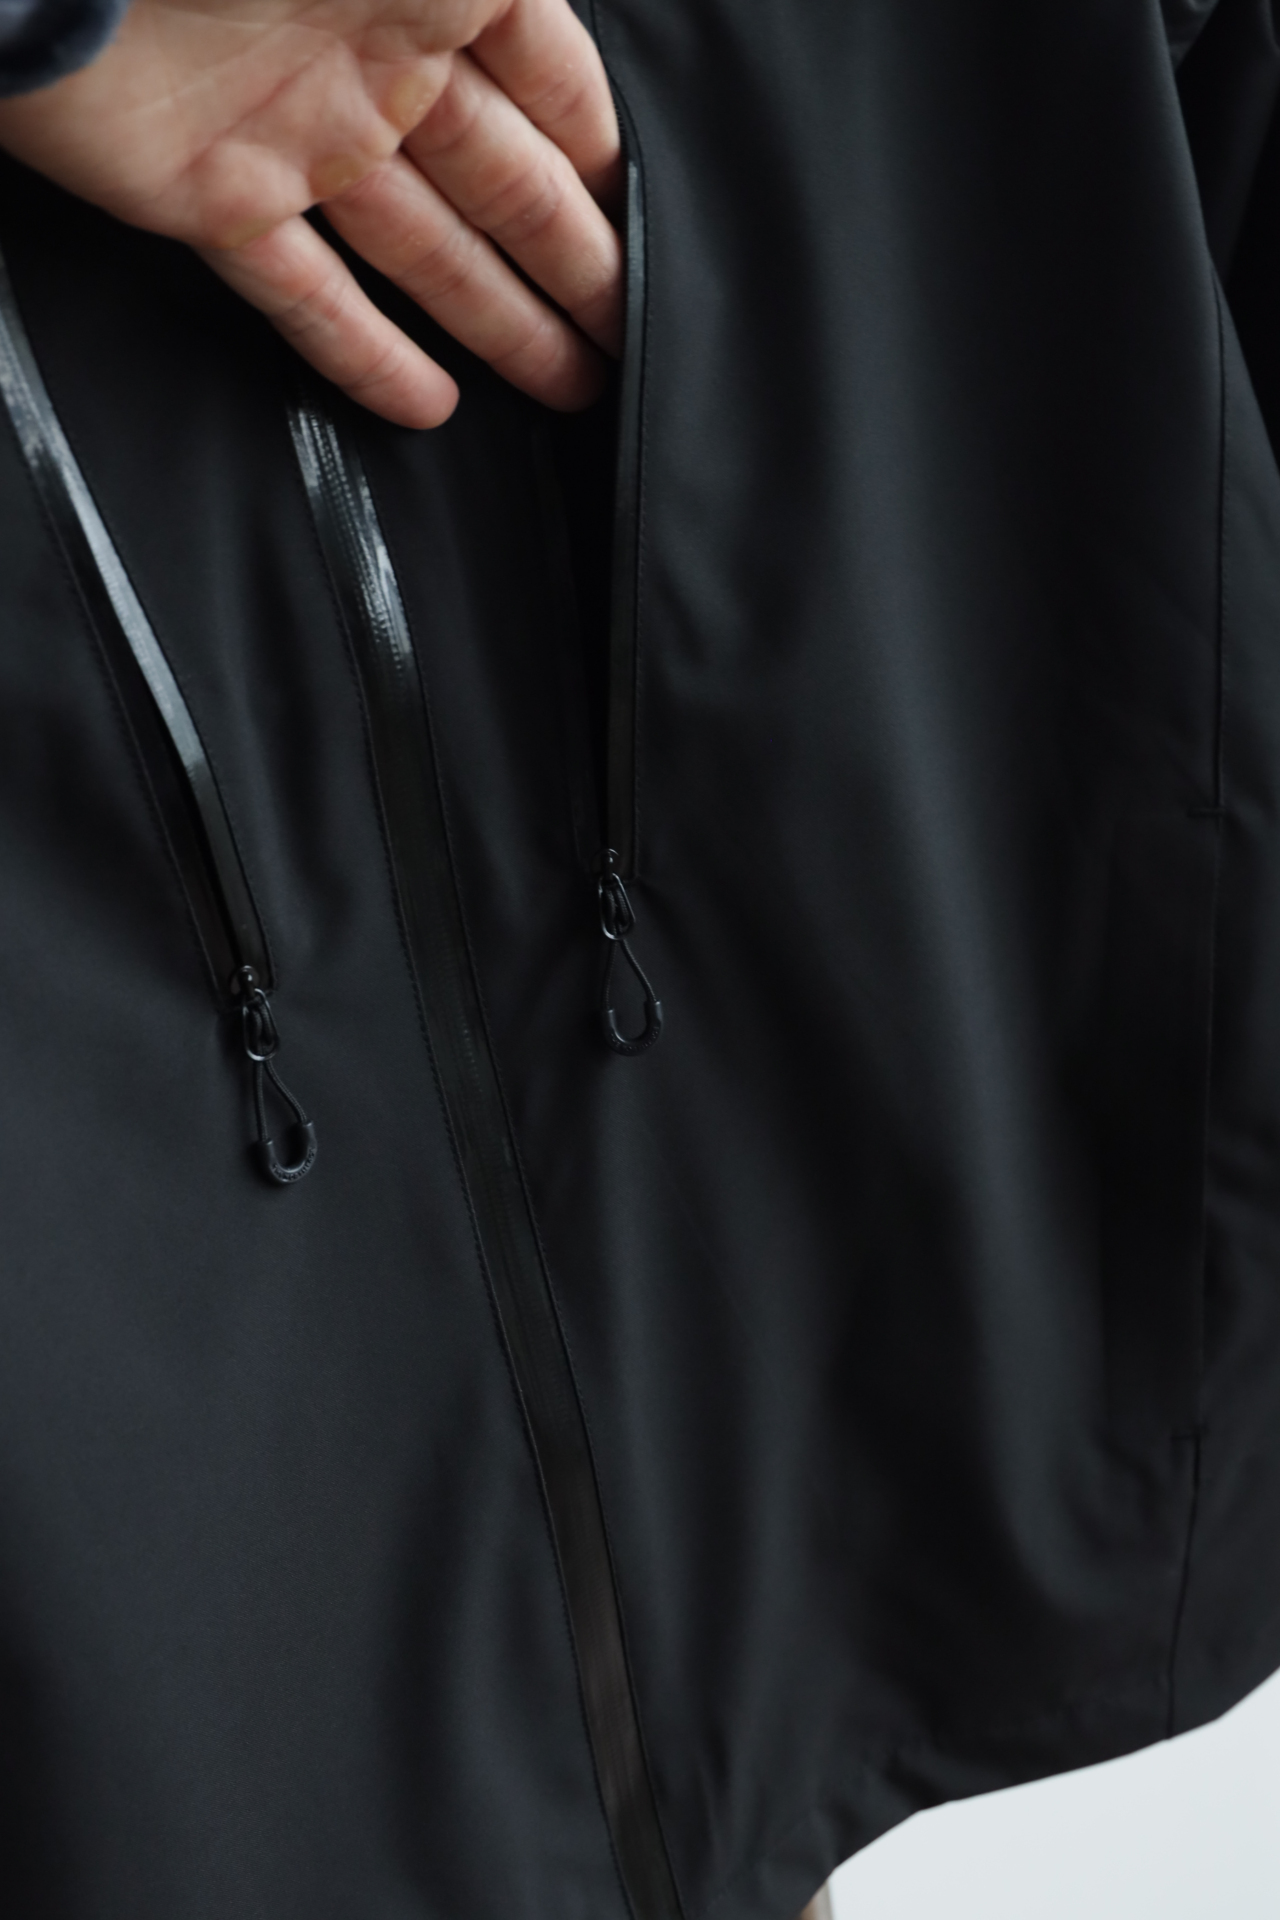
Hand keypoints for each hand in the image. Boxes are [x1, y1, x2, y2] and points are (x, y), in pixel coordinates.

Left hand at [0, 0, 621, 424]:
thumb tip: (577, 55)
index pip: (553, 91)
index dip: (609, 167)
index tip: (662, 242)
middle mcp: (377, 63)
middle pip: (504, 190)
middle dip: (577, 268)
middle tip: (631, 344)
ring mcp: (301, 139)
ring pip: (425, 254)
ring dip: (502, 325)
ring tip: (566, 391)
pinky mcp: (218, 202)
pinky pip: (305, 298)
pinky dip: (366, 356)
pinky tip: (427, 408)